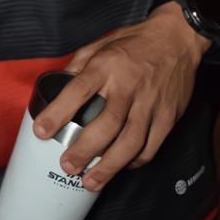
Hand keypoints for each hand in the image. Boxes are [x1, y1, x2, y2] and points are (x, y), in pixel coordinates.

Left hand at [31, 4, 205, 191]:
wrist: (177, 38)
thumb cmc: (135, 42)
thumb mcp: (101, 44)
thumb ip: (78, 66)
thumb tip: (57, 86)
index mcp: (107, 66)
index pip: (78, 90)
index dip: (58, 113)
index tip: (42, 131)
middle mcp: (129, 86)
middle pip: (106, 124)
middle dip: (85, 150)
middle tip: (68, 166)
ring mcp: (151, 103)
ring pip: (131, 143)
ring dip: (109, 166)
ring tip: (90, 181)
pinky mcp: (169, 116)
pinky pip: (151, 146)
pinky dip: (134, 161)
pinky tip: (120, 167)